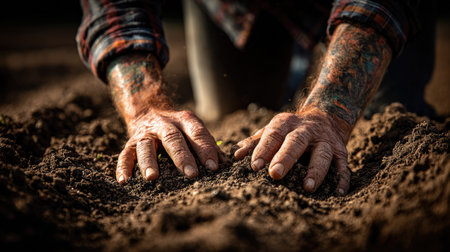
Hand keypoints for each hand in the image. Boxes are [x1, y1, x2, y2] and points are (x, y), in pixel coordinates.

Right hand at [116, 109, 226, 182]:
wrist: (148, 110)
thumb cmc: (179, 128)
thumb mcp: (194, 130)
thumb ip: (209, 146)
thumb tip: (227, 165)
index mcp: (185, 120)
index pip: (197, 133)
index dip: (206, 149)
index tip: (213, 167)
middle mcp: (164, 125)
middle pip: (173, 139)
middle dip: (182, 157)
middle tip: (191, 174)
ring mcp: (146, 134)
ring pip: (146, 146)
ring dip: (149, 162)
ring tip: (152, 178)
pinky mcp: (130, 143)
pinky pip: (124, 154)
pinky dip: (123, 167)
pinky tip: (124, 181)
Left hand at [233, 109, 350, 194]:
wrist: (324, 117)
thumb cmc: (290, 130)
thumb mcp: (272, 130)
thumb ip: (255, 142)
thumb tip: (236, 155)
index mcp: (286, 123)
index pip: (273, 135)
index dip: (264, 150)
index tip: (255, 166)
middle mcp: (306, 130)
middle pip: (296, 142)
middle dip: (285, 158)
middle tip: (275, 174)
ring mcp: (325, 140)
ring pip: (322, 154)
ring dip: (315, 171)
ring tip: (307, 187)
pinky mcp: (341, 151)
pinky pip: (343, 166)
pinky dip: (342, 179)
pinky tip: (337, 193)